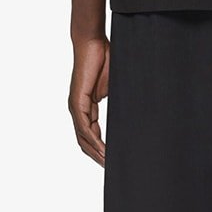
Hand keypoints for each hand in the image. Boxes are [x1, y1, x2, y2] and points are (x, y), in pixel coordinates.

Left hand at [69, 36, 109, 165]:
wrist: (92, 42)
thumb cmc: (104, 59)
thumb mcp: (114, 85)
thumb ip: (118, 100)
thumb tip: (135, 110)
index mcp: (87, 106)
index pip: (91, 134)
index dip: (100, 148)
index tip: (112, 159)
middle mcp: (78, 109)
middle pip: (84, 141)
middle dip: (97, 156)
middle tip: (110, 169)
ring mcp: (76, 106)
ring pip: (83, 137)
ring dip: (95, 153)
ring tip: (108, 164)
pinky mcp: (78, 101)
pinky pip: (84, 127)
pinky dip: (93, 140)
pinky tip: (102, 150)